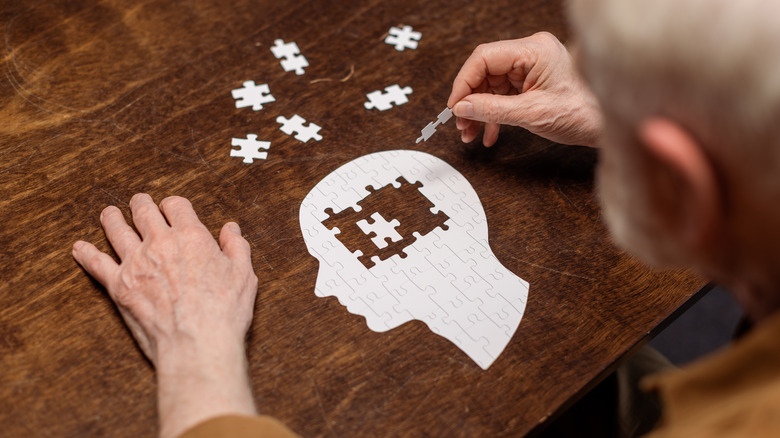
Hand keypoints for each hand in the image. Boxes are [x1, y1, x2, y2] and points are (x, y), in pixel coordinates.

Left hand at [72, 194, 257, 437]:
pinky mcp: (119, 286)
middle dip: (140, 204)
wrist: (197, 343)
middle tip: (138, 202)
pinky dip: (86, 254)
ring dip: (112, 219)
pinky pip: (96, 264)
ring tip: (109, 214)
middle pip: (143, 211)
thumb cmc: (224, 311)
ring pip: (116, 230)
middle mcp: (160, 243)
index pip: (176, 205)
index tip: (172, 208)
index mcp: (191, 236)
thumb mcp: (243, 274)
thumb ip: (236, 247)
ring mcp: (135, 263)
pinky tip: (79, 248)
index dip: (173, 204)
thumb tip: (231, 229)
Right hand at [447, 32, 602, 146]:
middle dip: (471, 101)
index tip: (455, 106)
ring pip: (492, 86)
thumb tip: (462, 108)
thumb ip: (492, 110)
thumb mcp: (531, 114)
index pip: (484, 58)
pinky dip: (494, 114)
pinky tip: (489, 133)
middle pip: (486, 72)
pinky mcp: (533, 82)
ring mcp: (532, 67)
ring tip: (471, 133)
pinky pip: (504, 95)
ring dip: (479, 111)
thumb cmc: (584, 113)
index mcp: (534, 50)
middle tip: (462, 124)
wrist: (607, 125)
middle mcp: (532, 54)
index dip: (464, 82)